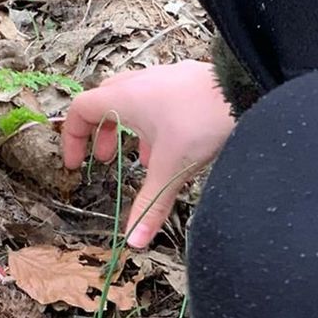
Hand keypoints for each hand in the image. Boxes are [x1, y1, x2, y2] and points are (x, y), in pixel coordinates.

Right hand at [62, 60, 234, 247]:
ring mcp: (162, 78)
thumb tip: (134, 239)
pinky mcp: (184, 81)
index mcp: (124, 97)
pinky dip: (154, 122)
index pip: (80, 110)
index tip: (76, 162)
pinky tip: (173, 147)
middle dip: (100, 133)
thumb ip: (150, 203)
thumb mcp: (171, 167)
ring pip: (132, 100)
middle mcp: (139, 83)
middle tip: (104, 158)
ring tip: (142, 160)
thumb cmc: (200, 120)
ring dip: (129, 129)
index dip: (72, 137)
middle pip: (103, 102)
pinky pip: (157, 99)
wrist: (245, 90)